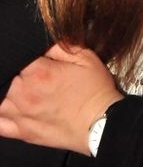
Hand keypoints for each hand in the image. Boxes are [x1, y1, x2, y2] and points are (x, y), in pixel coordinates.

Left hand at [0, 44, 122, 153]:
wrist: (101, 124)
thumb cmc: (95, 90)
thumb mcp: (84, 56)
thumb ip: (60, 44)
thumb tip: (43, 39)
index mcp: (39, 73)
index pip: (15, 56)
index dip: (22, 53)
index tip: (32, 55)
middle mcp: (25, 94)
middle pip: (4, 77)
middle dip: (13, 71)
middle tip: (29, 71)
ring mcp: (21, 115)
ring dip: (4, 91)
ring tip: (21, 87)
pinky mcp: (23, 132)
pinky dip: (0, 114)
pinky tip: (9, 106)